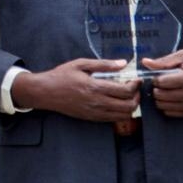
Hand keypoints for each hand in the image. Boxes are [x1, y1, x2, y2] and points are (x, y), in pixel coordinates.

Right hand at [11, 59, 140, 121]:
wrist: (46, 92)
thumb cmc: (62, 76)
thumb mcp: (81, 64)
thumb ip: (103, 64)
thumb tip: (123, 63)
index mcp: (95, 87)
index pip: (124, 91)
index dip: (135, 85)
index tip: (137, 79)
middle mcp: (97, 103)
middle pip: (128, 106)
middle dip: (137, 97)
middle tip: (135, 88)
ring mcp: (95, 113)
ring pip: (123, 115)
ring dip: (130, 106)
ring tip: (128, 96)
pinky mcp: (91, 118)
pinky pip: (113, 120)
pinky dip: (121, 113)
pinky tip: (118, 103)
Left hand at [143, 49, 182, 116]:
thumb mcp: (181, 56)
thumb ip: (162, 61)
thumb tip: (145, 62)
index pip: (162, 83)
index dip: (155, 78)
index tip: (159, 75)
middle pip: (161, 95)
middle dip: (156, 88)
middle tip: (161, 82)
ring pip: (163, 105)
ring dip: (160, 97)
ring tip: (166, 89)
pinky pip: (170, 112)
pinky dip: (166, 105)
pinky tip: (171, 96)